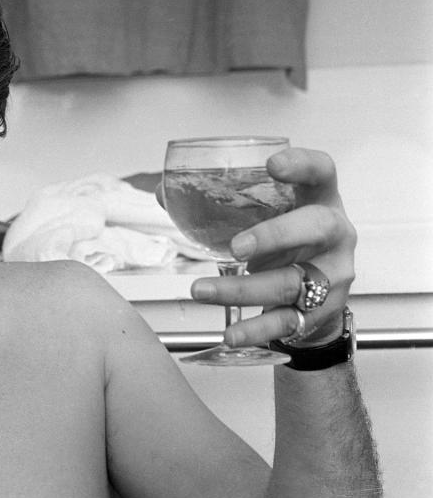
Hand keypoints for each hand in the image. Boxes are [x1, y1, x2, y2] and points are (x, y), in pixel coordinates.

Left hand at [187, 148, 356, 346]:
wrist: (321, 290)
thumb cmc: (286, 238)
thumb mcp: (263, 213)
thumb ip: (220, 202)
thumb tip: (163, 194)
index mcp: (320, 198)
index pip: (322, 171)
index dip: (302, 164)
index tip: (272, 164)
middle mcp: (335, 233)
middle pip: (317, 227)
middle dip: (274, 237)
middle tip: (235, 248)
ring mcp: (333, 273)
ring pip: (292, 282)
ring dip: (242, 289)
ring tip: (201, 290)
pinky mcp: (323, 309)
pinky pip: (289, 320)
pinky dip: (257, 329)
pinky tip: (232, 333)